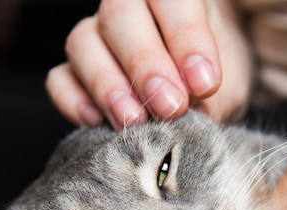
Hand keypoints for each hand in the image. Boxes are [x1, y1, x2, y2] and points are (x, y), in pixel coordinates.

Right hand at [46, 0, 252, 128]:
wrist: (195, 97)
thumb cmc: (209, 82)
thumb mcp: (228, 87)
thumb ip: (214, 96)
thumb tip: (193, 111)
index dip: (186, 37)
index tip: (204, 83)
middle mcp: (130, 8)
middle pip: (118, 14)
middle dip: (144, 64)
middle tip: (170, 106)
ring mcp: (96, 39)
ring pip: (82, 43)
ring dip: (108, 84)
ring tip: (134, 120)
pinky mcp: (73, 73)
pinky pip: (59, 79)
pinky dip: (73, 100)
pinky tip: (96, 121)